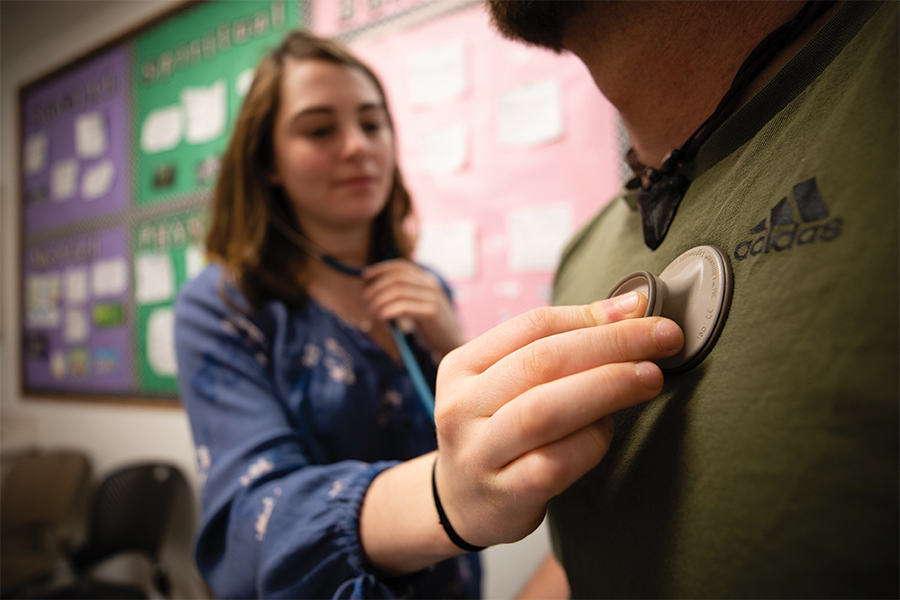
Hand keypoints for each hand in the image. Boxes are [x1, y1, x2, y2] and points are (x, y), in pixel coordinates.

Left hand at [362, 259, 465, 355]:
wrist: (452, 343)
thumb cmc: (430, 326)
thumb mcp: (417, 305)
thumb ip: (403, 295)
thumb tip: (373, 289)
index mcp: (427, 280)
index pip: (401, 266)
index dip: (381, 269)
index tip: (365, 276)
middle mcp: (430, 285)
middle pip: (397, 278)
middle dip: (377, 286)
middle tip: (366, 299)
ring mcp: (432, 297)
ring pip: (398, 291)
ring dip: (380, 300)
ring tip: (372, 310)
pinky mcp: (431, 312)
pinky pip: (403, 306)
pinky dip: (388, 310)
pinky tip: (382, 316)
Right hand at [433, 292, 683, 546]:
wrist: (458, 503)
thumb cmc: (497, 432)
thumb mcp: (507, 383)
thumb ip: (557, 347)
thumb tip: (629, 309)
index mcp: (462, 367)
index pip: (531, 326)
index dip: (592, 315)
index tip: (641, 309)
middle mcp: (461, 406)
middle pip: (540, 362)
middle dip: (610, 344)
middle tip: (663, 339)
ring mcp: (478, 453)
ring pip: (544, 411)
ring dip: (607, 387)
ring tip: (649, 378)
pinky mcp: (503, 495)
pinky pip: (555, 463)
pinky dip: (591, 441)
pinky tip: (610, 430)